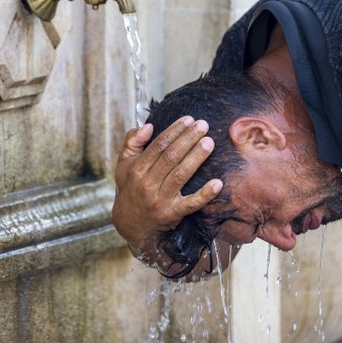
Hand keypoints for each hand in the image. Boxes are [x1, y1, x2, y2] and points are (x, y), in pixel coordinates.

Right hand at [111, 116, 222, 265]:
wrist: (130, 223)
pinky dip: (205, 194)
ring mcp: (160, 199)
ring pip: (181, 175)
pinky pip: (191, 203)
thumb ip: (132, 142)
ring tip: (209, 143)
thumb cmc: (131, 187)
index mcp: (136, 169)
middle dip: (188, 139)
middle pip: (171, 157)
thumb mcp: (124, 164)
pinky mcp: (172, 214)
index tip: (189, 119)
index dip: (174, 131)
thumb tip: (148, 125)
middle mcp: (147, 183)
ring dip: (196, 158)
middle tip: (204, 125)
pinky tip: (217, 183)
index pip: (159, 145)